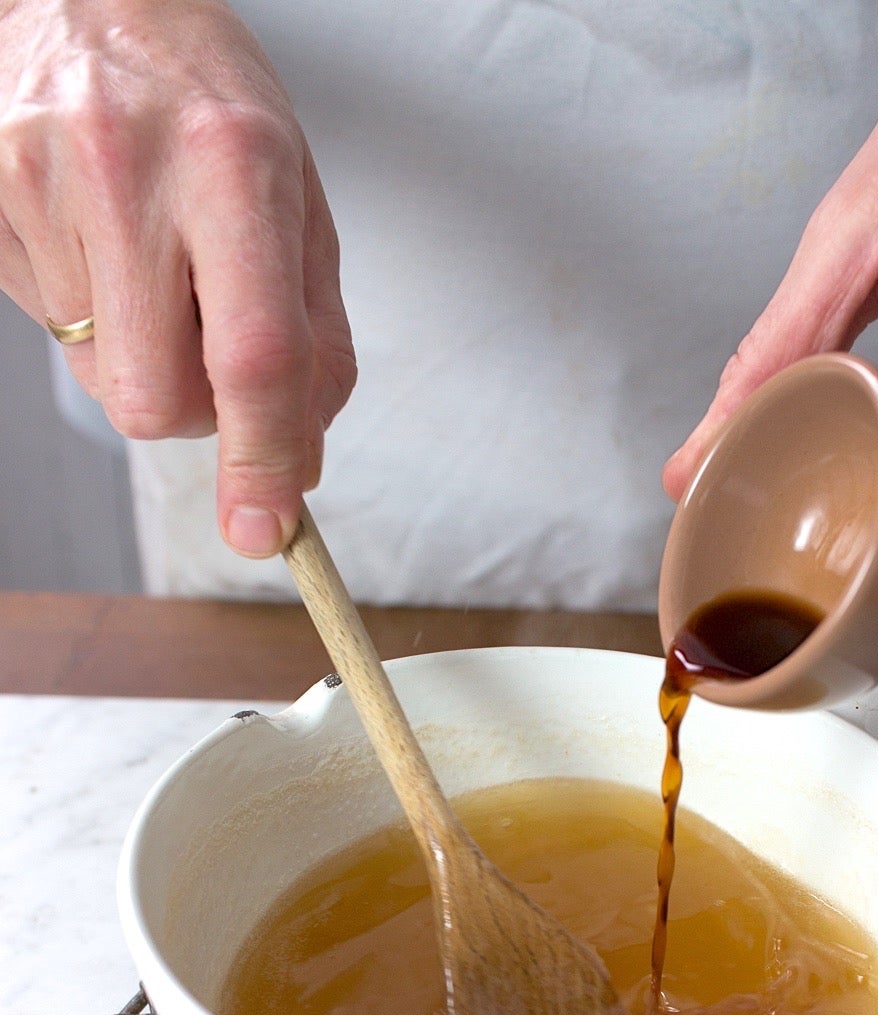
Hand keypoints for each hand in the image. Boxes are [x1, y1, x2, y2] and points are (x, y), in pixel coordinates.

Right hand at [0, 0, 355, 556]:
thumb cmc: (206, 97)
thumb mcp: (296, 195)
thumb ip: (315, 335)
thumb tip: (304, 459)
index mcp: (234, 163)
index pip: (254, 357)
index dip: (262, 461)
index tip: (266, 530)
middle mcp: (130, 170)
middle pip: (157, 400)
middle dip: (193, 412)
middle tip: (204, 341)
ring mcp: (38, 181)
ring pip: (102, 379)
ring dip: (140, 355)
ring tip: (144, 256)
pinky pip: (51, 327)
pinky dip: (89, 311)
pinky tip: (95, 235)